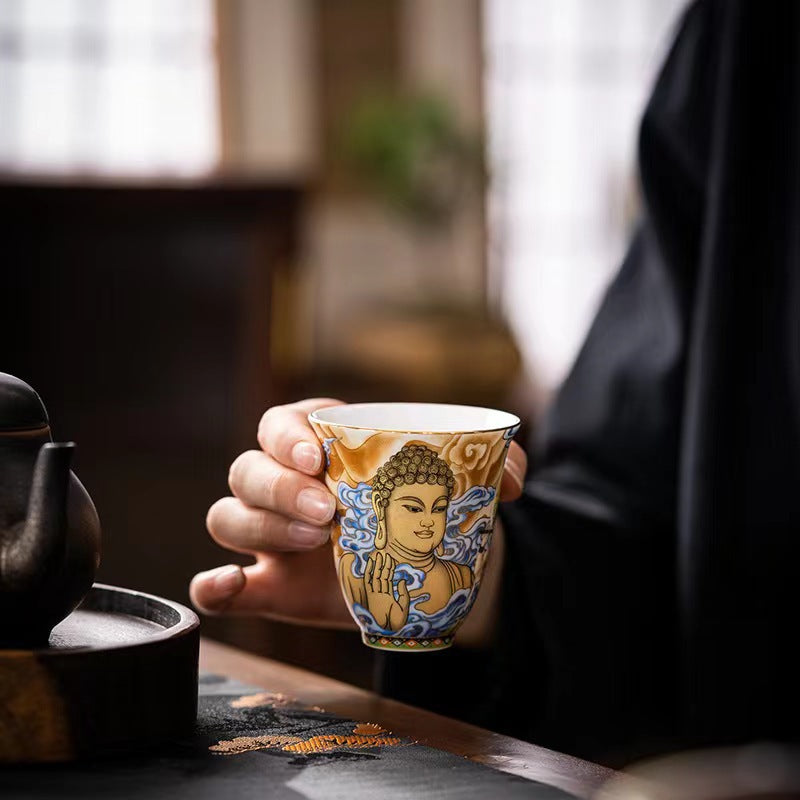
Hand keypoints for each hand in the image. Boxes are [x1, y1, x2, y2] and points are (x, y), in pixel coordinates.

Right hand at [190, 398, 528, 632]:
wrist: (425, 569)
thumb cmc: (430, 508)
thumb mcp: (460, 481)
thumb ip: (494, 469)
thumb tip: (513, 479)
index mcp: (320, 443)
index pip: (279, 424)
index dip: (287, 437)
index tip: (318, 458)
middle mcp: (285, 484)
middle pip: (246, 469)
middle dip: (278, 486)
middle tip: (327, 512)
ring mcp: (271, 535)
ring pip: (227, 516)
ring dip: (260, 527)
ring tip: (316, 543)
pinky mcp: (268, 586)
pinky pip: (218, 583)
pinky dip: (214, 586)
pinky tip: (231, 586)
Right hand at [364, 551, 409, 631]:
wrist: (389, 631)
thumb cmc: (396, 622)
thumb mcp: (404, 605)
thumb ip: (403, 593)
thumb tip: (403, 580)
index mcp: (387, 596)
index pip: (388, 579)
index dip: (389, 569)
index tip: (390, 559)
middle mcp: (380, 593)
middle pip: (381, 575)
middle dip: (383, 564)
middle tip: (383, 552)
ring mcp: (375, 593)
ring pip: (377, 575)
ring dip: (378, 564)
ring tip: (380, 553)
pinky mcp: (371, 594)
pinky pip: (369, 580)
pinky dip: (369, 570)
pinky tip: (370, 562)